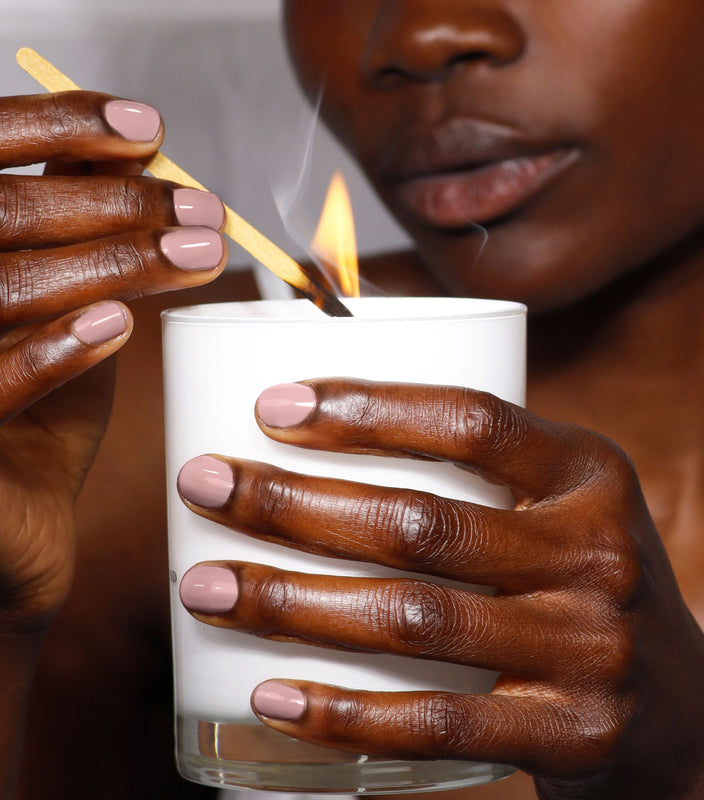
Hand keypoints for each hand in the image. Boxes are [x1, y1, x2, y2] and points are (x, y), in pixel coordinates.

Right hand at [0, 91, 226, 632]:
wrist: (7, 533)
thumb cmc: (35, 415)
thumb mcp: (56, 313)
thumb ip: (75, 240)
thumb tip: (141, 157)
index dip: (60, 127)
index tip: (151, 129)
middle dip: (112, 202)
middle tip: (206, 210)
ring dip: (110, 264)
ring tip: (198, 253)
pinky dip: (54, 350)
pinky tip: (120, 325)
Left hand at [177, 379, 703, 798]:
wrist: (678, 708)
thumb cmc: (585, 577)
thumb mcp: (561, 500)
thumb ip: (478, 469)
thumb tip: (328, 429)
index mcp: (590, 469)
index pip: (472, 419)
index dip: (366, 407)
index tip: (271, 404)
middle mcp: (595, 551)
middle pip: (420, 521)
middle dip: (293, 502)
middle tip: (203, 483)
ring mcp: (587, 646)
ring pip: (413, 619)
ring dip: (292, 603)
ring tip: (203, 585)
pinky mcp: (569, 733)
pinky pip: (437, 725)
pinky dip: (345, 713)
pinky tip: (270, 696)